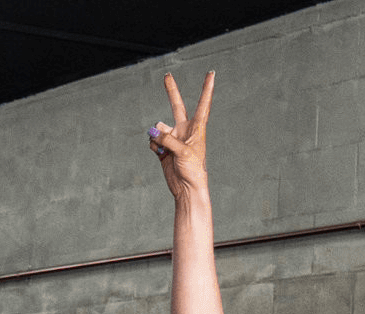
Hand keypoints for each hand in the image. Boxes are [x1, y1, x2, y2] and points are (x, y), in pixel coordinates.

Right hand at [148, 72, 213, 201]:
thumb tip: (153, 131)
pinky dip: (153, 145)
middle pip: (177, 106)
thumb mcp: (183, 152)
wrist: (186, 189)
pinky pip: (153, 140)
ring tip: (163, 149)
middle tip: (166, 76)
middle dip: (171, 91)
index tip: (211, 73)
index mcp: (197, 128)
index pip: (203, 104)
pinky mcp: (163, 148)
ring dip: (157, 136)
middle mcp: (185, 130)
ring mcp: (173, 138)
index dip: (206, 88)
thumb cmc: (193, 170)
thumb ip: (167, 139)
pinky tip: (158, 153)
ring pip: (159, 128)